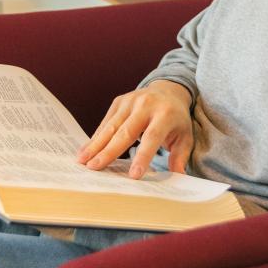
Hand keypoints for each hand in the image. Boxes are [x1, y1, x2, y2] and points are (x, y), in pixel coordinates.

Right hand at [76, 80, 193, 179]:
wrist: (168, 90)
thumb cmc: (176, 119)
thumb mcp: (184, 137)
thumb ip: (180, 157)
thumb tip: (177, 177)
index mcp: (165, 114)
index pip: (152, 137)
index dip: (143, 156)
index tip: (133, 176)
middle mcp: (146, 105)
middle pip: (125, 131)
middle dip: (108, 151)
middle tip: (94, 168)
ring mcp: (130, 100)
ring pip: (111, 126)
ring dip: (96, 144)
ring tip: (83, 160)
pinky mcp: (119, 101)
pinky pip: (106, 121)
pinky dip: (96, 136)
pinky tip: (87, 149)